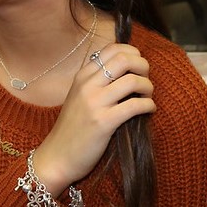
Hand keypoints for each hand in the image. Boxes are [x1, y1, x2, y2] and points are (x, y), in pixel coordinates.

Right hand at [32, 43, 154, 194]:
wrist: (56, 157)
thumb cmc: (73, 128)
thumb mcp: (79, 95)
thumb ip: (96, 80)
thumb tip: (126, 65)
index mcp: (82, 76)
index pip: (112, 49)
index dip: (132, 52)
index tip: (138, 65)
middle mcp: (87, 85)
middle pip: (124, 59)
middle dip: (143, 66)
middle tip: (146, 78)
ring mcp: (94, 103)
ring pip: (132, 81)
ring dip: (147, 86)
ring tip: (147, 95)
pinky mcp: (103, 123)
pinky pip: (134, 106)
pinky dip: (148, 105)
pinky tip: (149, 109)